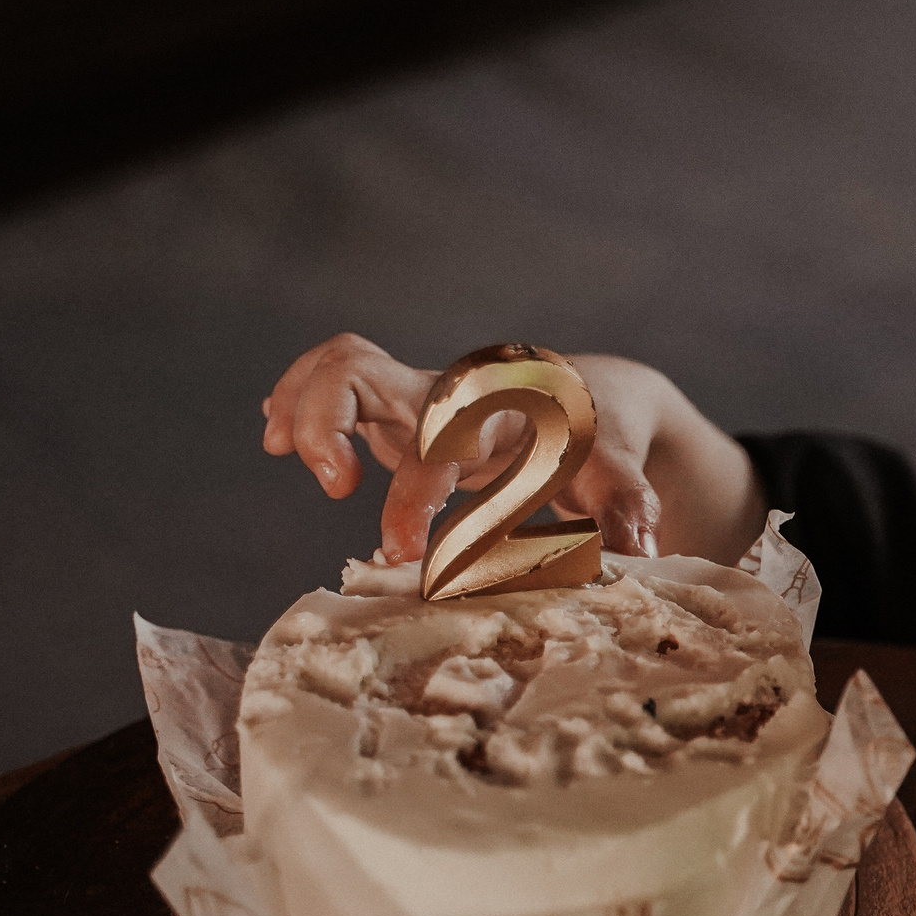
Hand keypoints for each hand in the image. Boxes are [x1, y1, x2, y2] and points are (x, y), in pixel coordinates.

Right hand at [260, 335, 756, 565]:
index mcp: (499, 409)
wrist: (592, 394)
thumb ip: (625, 504)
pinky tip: (275, 434)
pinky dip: (298, 398)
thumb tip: (639, 551)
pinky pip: (335, 377)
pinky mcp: (400, 403)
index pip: (440, 440)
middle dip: (328, 426)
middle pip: (364, 373)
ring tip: (281, 448)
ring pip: (342, 362)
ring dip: (302, 402)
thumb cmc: (601, 437)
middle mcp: (450, 391)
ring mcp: (420, 392)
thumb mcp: (617, 468)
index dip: (415, 496)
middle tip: (336, 486)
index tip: (404, 553)